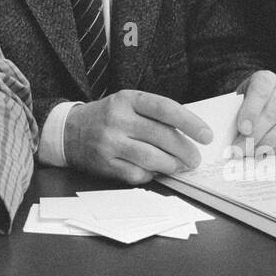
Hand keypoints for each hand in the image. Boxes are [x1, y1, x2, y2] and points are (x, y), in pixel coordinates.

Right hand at [64, 89, 213, 183]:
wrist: (69, 131)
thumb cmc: (106, 117)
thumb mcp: (127, 104)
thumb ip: (154, 115)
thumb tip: (189, 134)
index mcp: (127, 99)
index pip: (164, 109)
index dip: (189, 122)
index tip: (206, 135)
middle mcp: (118, 119)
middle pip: (161, 136)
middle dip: (185, 150)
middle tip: (195, 158)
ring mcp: (110, 143)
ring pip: (151, 158)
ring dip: (171, 165)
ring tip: (178, 166)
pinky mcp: (105, 164)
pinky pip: (137, 174)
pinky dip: (150, 175)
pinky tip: (153, 170)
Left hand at [232, 70, 275, 157]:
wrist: (269, 99)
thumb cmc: (250, 101)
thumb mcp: (239, 99)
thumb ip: (235, 113)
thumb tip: (231, 136)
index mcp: (266, 80)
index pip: (260, 92)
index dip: (251, 111)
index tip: (243, 129)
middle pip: (272, 114)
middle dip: (255, 135)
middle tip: (241, 148)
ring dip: (267, 144)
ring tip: (252, 152)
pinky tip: (267, 152)